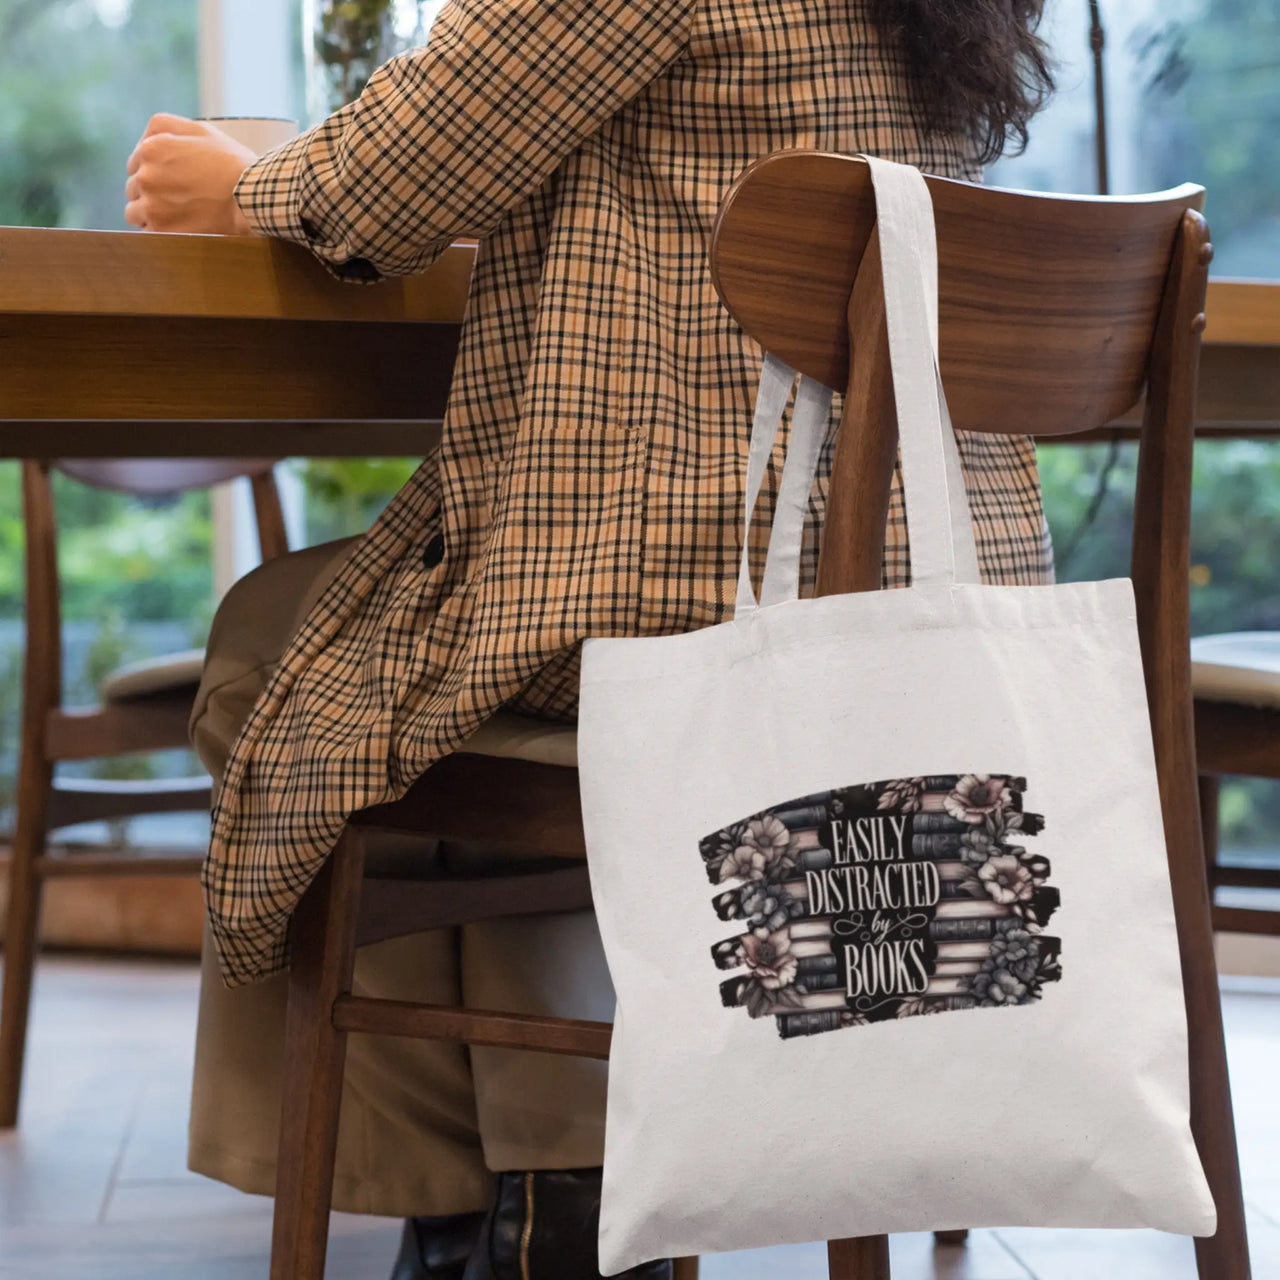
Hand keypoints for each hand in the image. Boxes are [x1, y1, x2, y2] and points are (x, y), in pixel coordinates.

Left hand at [125, 115, 257, 233]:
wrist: (252, 199)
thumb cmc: (233, 164)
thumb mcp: (200, 130)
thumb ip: (165, 127)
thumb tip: (144, 140)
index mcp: (151, 149)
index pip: (135, 163)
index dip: (154, 172)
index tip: (173, 181)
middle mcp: (145, 176)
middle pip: (134, 188)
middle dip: (151, 193)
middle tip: (178, 200)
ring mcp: (151, 205)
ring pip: (134, 212)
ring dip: (150, 214)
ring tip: (176, 217)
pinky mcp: (161, 231)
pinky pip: (148, 234)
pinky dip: (160, 233)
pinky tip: (180, 228)